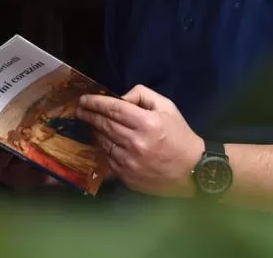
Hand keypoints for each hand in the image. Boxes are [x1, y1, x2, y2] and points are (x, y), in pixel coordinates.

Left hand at [76, 84, 203, 196]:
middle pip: (104, 124)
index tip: (84, 99)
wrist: (193, 171)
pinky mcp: (127, 176)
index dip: (95, 102)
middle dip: (89, 114)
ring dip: (94, 130)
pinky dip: (102, 147)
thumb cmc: (179, 135)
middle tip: (80, 109)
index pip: (113, 108)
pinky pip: (107, 158)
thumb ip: (142, 95)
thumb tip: (120, 97)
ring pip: (103, 141)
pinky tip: (101, 140)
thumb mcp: (167, 107)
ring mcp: (130, 162)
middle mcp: (135, 143)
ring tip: (90, 123)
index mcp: (146, 123)